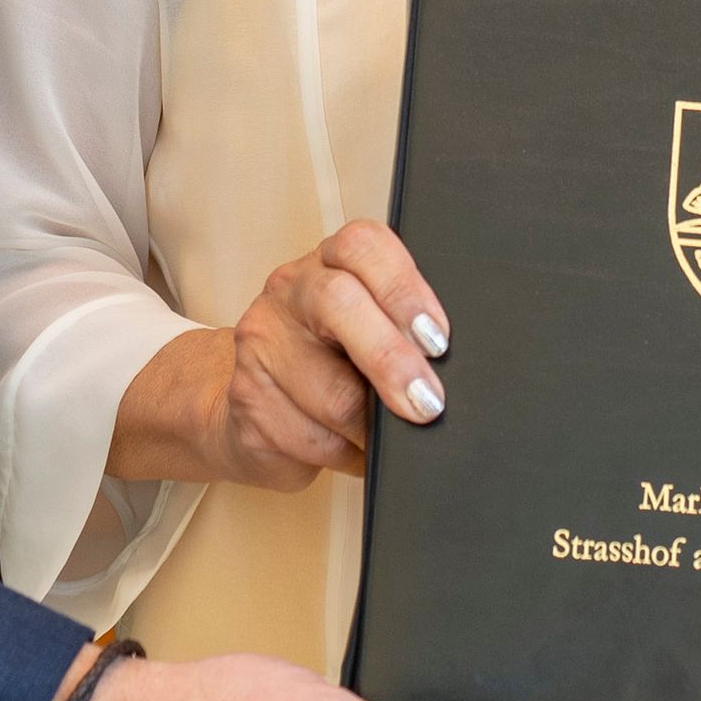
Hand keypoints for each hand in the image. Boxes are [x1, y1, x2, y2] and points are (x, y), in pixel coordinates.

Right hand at [106, 221, 448, 491]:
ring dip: (371, 427)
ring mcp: (260, 342)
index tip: (437, 339)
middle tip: (428, 402)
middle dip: (391, 360)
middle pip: (337, 304)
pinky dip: (344, 453)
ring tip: (390, 438)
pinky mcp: (246, 399)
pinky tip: (351, 449)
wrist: (252, 405)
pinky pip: (309, 437)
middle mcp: (290, 291)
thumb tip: (454, 371)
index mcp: (330, 262)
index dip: (404, 290)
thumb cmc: (333, 364)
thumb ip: (404, 331)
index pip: (363, 246)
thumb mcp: (371, 331)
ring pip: (330, 391)